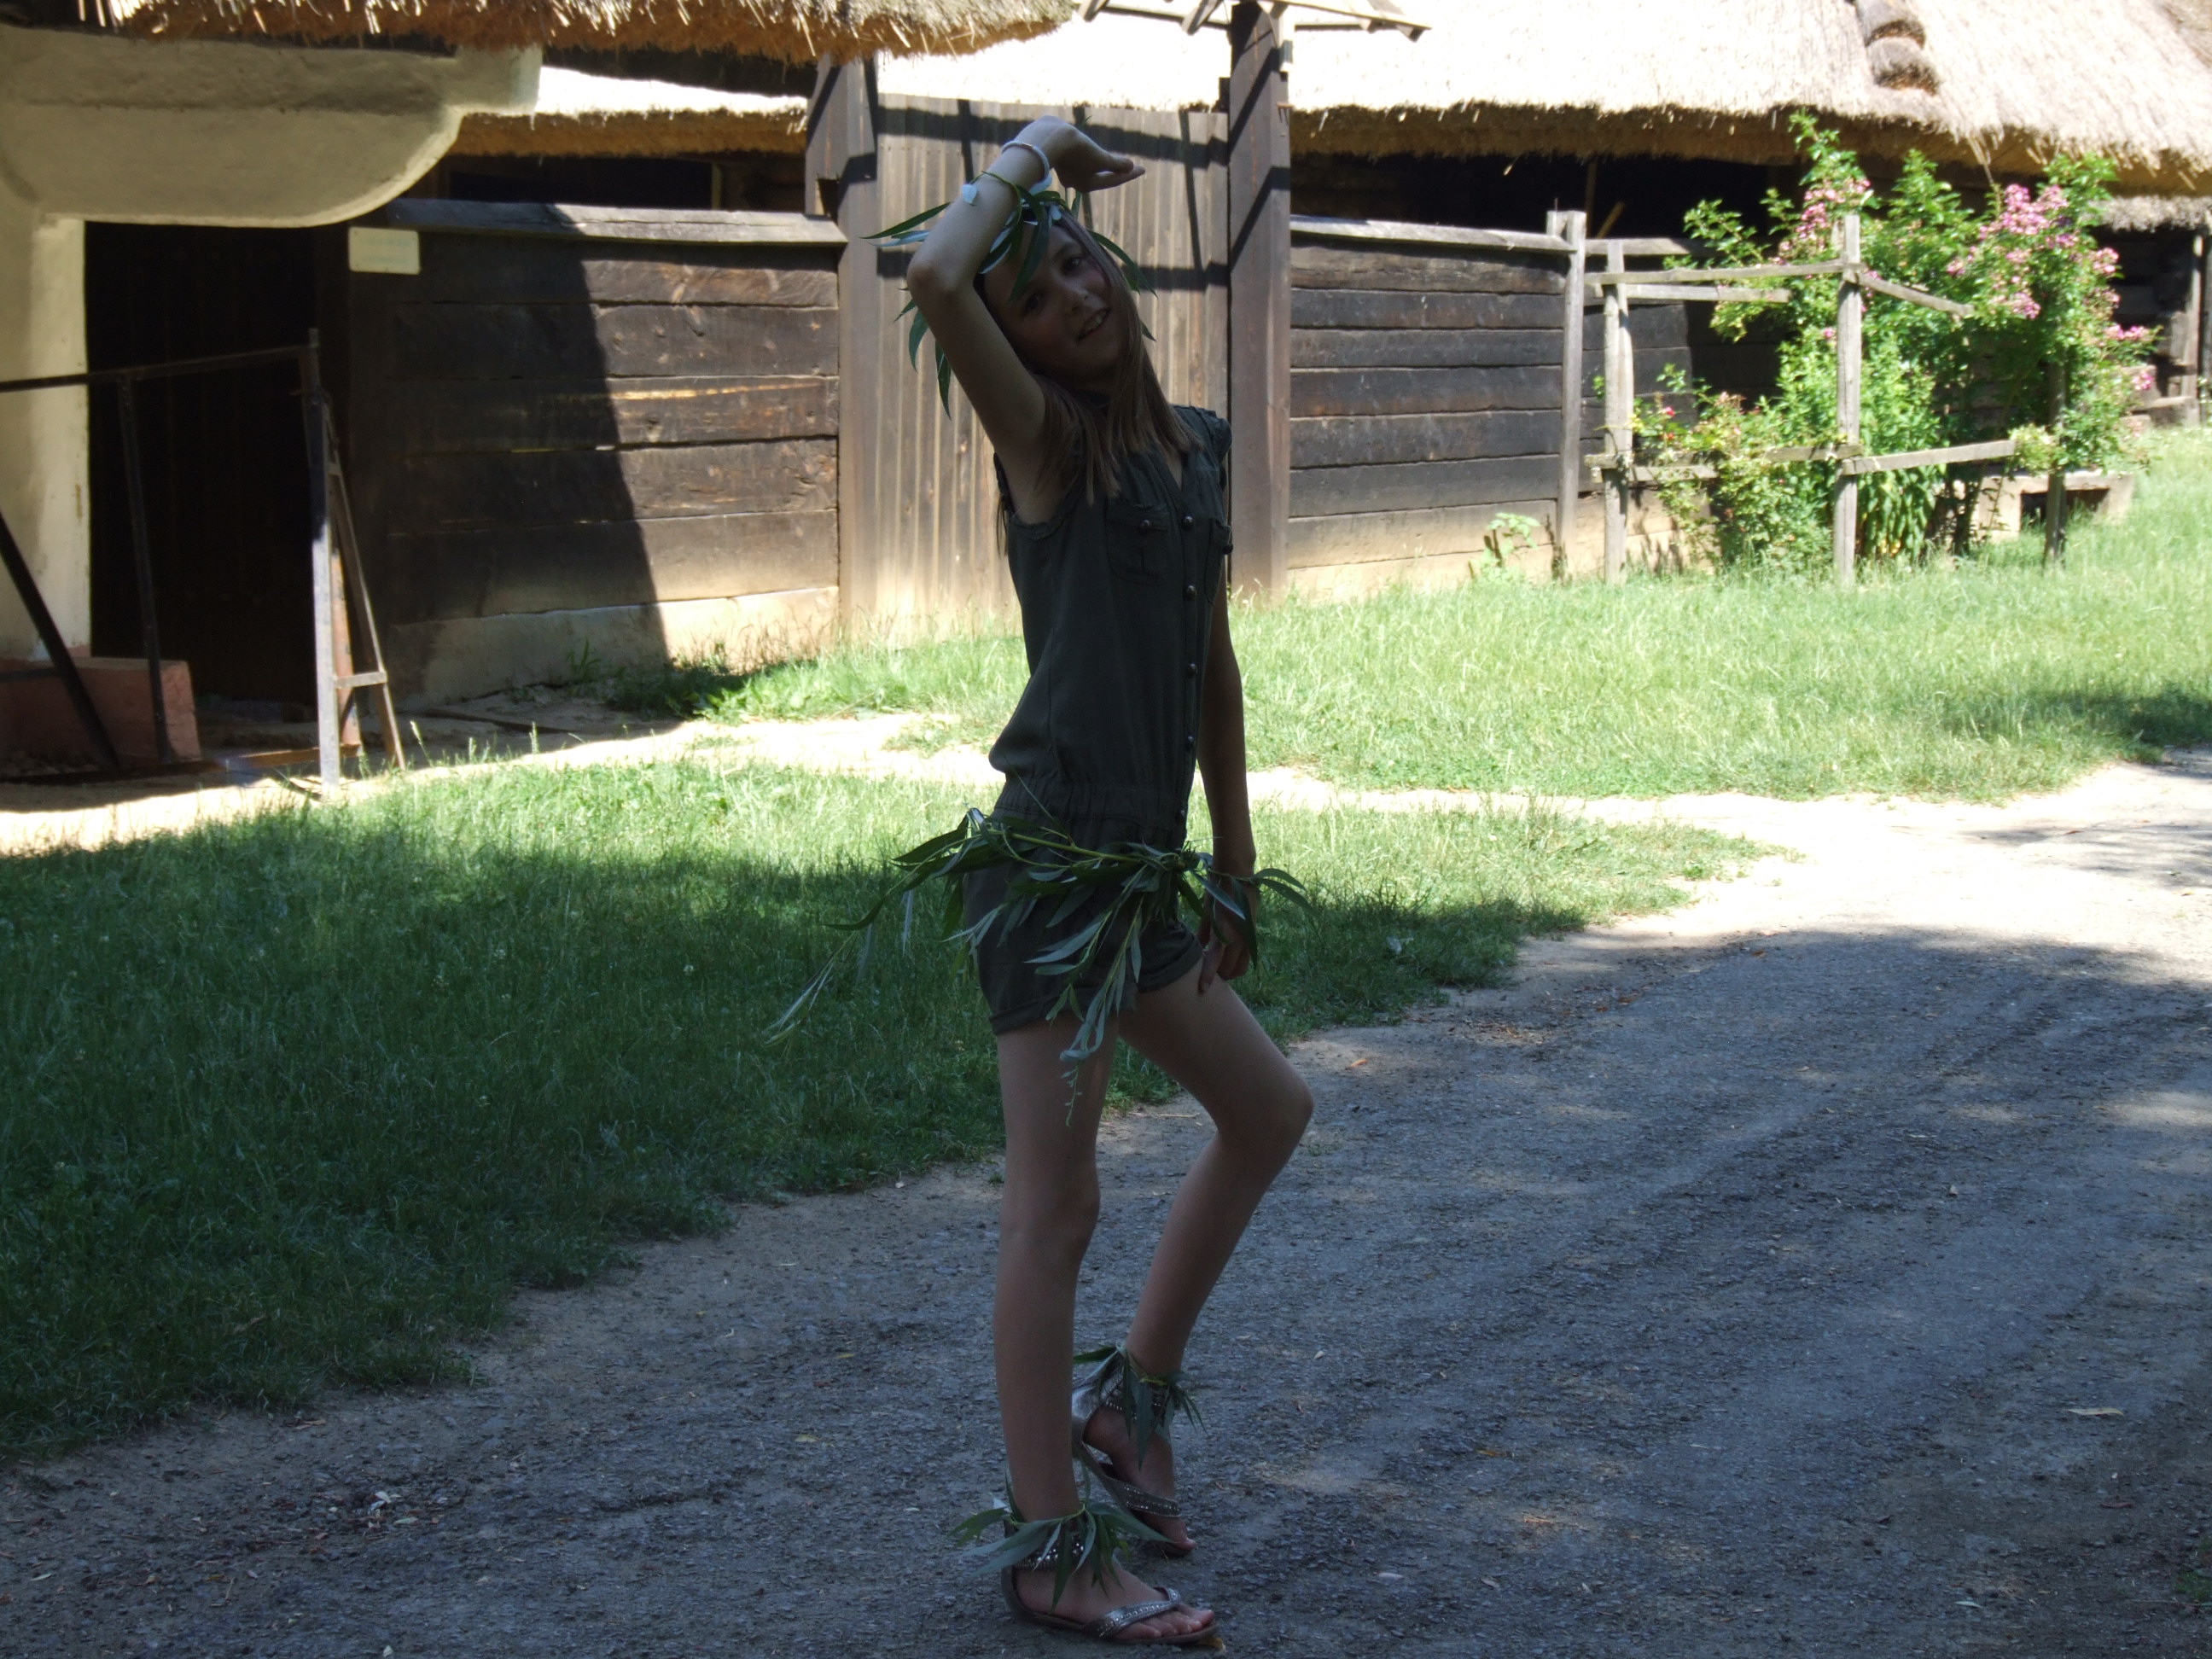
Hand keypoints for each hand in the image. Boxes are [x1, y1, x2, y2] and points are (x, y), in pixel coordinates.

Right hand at [1031, 119, 1143, 194]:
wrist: (1046, 137)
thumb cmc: (1076, 149)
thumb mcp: (1099, 156)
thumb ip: (1115, 163)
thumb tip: (1130, 166)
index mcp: (1086, 185)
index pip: (1113, 180)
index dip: (1129, 174)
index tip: (1144, 169)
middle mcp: (1075, 182)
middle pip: (1102, 176)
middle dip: (1116, 171)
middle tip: (1133, 166)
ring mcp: (1066, 171)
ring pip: (1090, 168)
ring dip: (1100, 164)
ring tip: (1110, 159)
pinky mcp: (1060, 158)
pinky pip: (1079, 160)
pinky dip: (1087, 156)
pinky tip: (1087, 151)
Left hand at [1196, 875, 1254, 991]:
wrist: (1238, 873)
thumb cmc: (1217, 890)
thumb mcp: (1207, 912)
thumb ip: (1203, 932)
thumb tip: (1199, 947)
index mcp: (1224, 931)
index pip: (1215, 961)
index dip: (1208, 976)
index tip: (1203, 989)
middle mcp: (1238, 938)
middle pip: (1229, 970)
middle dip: (1218, 975)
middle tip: (1208, 973)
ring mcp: (1248, 937)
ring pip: (1241, 967)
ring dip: (1230, 972)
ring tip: (1219, 969)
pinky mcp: (1253, 933)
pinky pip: (1247, 957)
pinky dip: (1237, 962)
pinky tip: (1227, 959)